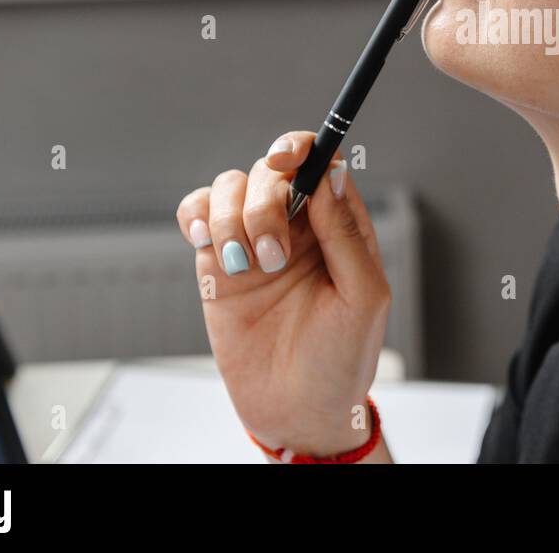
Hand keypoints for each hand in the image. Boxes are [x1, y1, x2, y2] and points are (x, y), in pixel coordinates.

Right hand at [176, 132, 389, 456]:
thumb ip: (346, 234)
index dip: (300, 149)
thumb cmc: (341, 359)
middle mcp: (296, 225)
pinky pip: (197, 214)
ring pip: (230, 186)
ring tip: (245, 266)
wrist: (296, 410)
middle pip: (271, 170)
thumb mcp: (363, 298)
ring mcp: (254, 240)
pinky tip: (207, 242)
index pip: (321, 162)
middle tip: (273, 257)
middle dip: (265, 203)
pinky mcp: (217, 263)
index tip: (285, 163)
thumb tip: (330, 174)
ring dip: (231, 217)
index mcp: (338, 226)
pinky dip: (196, 216)